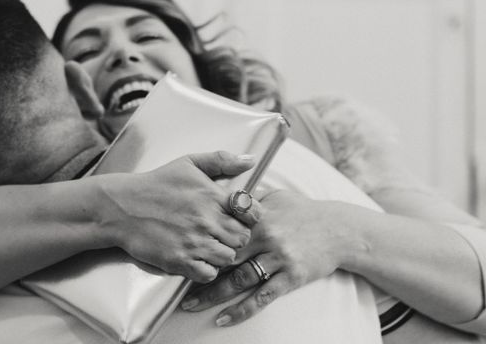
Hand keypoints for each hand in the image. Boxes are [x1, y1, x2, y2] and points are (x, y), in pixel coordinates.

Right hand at [99, 151, 261, 282]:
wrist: (122, 207)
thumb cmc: (156, 184)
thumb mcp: (188, 163)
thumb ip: (222, 160)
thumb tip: (251, 161)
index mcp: (212, 196)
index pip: (251, 213)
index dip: (249, 217)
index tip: (238, 217)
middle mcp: (206, 220)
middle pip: (242, 238)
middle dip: (235, 237)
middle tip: (221, 233)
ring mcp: (193, 242)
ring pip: (228, 258)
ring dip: (222, 254)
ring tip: (208, 245)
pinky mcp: (180, 260)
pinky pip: (209, 274)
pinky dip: (207, 269)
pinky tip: (197, 258)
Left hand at [181, 189, 359, 324]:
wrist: (339, 230)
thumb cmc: (304, 211)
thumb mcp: (277, 197)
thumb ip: (251, 200)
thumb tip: (227, 196)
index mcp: (258, 215)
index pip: (222, 226)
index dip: (200, 237)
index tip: (179, 244)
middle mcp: (266, 236)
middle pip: (224, 255)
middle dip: (199, 268)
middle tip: (174, 278)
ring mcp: (278, 258)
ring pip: (239, 279)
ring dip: (212, 294)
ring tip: (190, 304)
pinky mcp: (291, 277)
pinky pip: (262, 297)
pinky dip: (241, 310)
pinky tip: (223, 318)